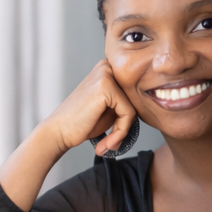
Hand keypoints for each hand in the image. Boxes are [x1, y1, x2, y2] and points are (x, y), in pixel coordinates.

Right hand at [0, 60, 137, 211]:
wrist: (59, 132)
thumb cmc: (83, 123)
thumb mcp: (111, 109)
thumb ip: (127, 103)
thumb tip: (152, 103)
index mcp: (109, 70)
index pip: (135, 97)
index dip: (128, 119)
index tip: (116, 137)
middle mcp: (107, 67)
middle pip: (135, 102)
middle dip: (126, 126)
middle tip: (111, 143)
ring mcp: (106, 74)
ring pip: (133, 110)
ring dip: (122, 133)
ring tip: (108, 144)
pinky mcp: (106, 86)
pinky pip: (128, 114)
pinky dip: (120, 133)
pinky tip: (106, 142)